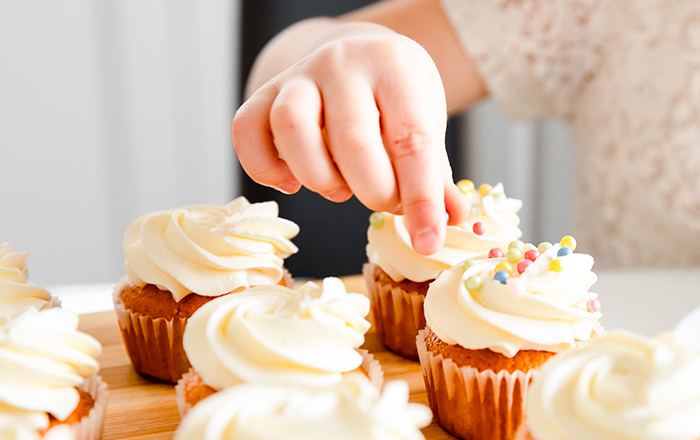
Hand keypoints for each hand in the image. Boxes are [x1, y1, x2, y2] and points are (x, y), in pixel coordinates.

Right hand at [232, 32, 468, 254]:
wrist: (357, 56)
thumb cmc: (395, 100)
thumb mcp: (424, 124)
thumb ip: (434, 173)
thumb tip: (453, 218)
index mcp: (396, 67)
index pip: (412, 142)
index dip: (421, 200)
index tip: (428, 242)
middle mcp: (344, 63)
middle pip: (352, 142)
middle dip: (373, 191)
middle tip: (384, 200)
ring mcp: (299, 74)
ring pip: (292, 129)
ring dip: (318, 178)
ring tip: (339, 187)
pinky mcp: (264, 92)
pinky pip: (246, 131)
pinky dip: (265, 168)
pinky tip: (291, 180)